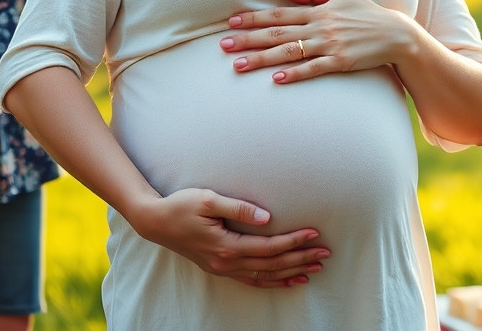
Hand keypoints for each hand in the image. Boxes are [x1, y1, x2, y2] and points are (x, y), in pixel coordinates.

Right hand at [125, 188, 329, 286]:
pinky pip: (251, 279)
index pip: (269, 247)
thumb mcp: (208, 199)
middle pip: (272, 265)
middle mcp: (226, 262)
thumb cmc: (181, 206)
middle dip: (300, 259)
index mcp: (226, 246)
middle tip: (325, 254)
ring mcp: (223, 268)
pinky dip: (271, 281)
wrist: (155, 222)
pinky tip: (287, 281)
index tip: (315, 234)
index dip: (294, 241)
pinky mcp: (219, 268)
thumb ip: (239, 208)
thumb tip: (268, 216)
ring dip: (290, 273)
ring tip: (314, 270)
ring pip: (264, 275)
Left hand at [222, 0, 416, 83]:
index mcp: (318, 10)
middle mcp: (319, 27)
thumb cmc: (367, 13)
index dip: (254, 18)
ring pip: (289, 52)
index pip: (279, 13)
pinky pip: (313, 69)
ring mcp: (329, 45)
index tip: (231, 23)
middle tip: (222, 46)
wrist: (395, 34)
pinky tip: (276, 79)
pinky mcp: (340, 62)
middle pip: (277, 33)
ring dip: (261, 59)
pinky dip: (295, 73)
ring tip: (238, 65)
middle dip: (248, 39)